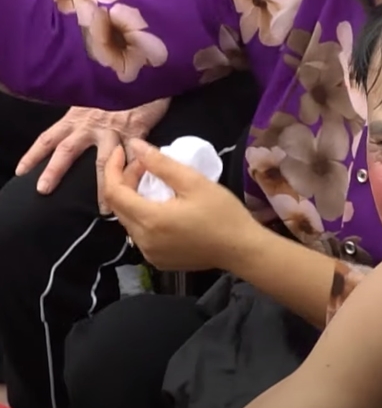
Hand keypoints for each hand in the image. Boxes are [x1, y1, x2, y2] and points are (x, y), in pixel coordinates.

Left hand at [16, 99, 169, 212]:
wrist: (142, 70)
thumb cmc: (119, 86)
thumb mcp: (95, 97)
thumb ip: (88, 113)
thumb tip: (80, 129)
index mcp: (77, 117)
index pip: (48, 137)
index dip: (33, 154)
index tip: (21, 171)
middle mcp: (91, 124)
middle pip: (67, 150)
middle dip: (54, 172)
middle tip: (43, 191)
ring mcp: (114, 129)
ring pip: (103, 161)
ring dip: (103, 186)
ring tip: (103, 209)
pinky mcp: (137, 131)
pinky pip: (135, 156)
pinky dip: (136, 173)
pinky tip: (138, 191)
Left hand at [102, 139, 258, 271]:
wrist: (242, 250)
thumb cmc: (222, 214)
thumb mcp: (194, 182)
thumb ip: (161, 163)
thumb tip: (135, 146)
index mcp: (149, 220)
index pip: (114, 191)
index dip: (113, 168)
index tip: (123, 151)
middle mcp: (142, 240)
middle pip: (119, 206)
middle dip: (125, 181)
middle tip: (145, 164)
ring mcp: (150, 253)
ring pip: (129, 221)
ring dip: (134, 199)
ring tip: (153, 183)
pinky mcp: (159, 260)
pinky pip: (141, 235)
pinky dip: (144, 216)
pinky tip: (162, 207)